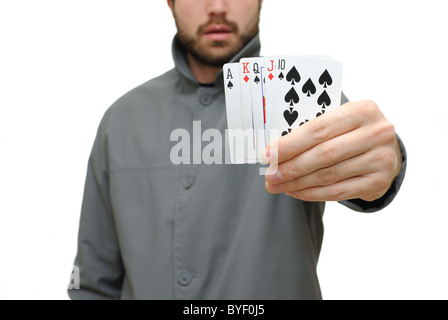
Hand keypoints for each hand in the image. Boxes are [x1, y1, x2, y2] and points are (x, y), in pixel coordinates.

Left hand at [264, 100, 401, 201]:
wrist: (385, 150)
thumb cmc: (351, 133)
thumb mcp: (338, 121)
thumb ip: (312, 131)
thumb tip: (275, 151)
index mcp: (362, 110)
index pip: (318, 129)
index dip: (290, 144)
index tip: (269, 154)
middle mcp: (376, 133)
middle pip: (324, 154)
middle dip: (291, 166)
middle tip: (270, 175)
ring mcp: (381, 158)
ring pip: (329, 175)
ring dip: (298, 183)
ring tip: (278, 185)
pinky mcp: (379, 181)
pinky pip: (338, 191)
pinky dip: (312, 193)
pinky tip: (295, 191)